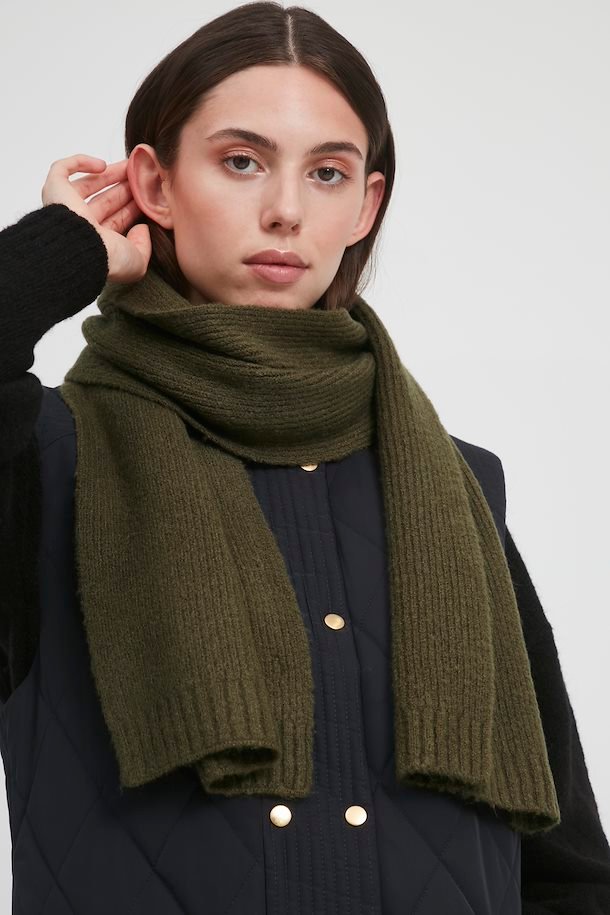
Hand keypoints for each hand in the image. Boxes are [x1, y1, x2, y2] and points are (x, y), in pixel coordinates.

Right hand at [41, 154, 151, 283]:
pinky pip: (62, 169)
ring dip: (110, 174)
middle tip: (142, 177)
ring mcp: (67, 207)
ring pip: (89, 184)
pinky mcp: (54, 189)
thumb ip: (143, 247)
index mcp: (99, 241)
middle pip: (105, 200)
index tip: (149, 195)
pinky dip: (80, 162)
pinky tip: (101, 165)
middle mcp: (83, 225)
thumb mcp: (137, 261)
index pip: (117, 219)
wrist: (82, 249)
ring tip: (131, 166)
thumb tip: (142, 228)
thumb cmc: (108, 259)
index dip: (132, 206)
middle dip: (124, 187)